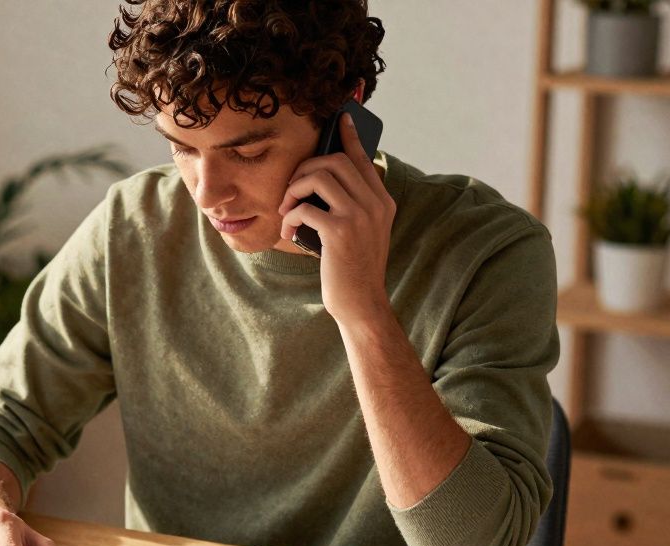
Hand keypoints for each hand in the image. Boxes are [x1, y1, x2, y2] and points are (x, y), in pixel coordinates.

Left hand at [277, 111, 397, 325]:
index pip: (363, 159)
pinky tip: (289, 232)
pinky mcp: (340, 232)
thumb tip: (324, 178)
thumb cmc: (353, 268)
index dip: (350, 137)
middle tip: (291, 191)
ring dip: (294, 190)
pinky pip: (305, 208)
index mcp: (382, 202)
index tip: (341, 117)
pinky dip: (290, 217)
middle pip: (335, 161)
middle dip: (304, 170)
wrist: (362, 304)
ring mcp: (359, 217)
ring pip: (319, 177)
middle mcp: (375, 204)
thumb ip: (353, 205)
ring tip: (287, 210)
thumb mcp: (361, 232)